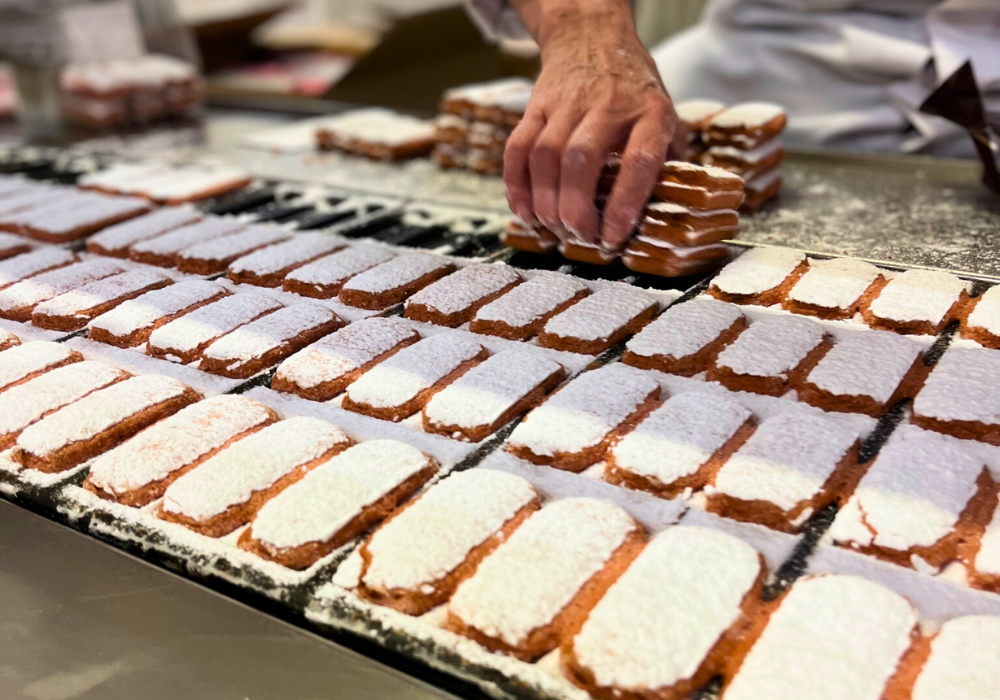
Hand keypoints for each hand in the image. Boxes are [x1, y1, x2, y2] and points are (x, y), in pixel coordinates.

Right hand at [504, 1, 684, 249]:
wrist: (592, 38)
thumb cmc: (634, 92)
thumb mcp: (663, 117)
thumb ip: (666, 162)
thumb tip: (663, 218)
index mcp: (649, 112)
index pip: (639, 160)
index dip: (625, 204)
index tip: (613, 236)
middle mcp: (608, 104)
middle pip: (581, 160)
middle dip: (575, 209)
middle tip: (581, 237)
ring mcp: (566, 103)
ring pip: (545, 157)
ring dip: (546, 203)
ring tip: (556, 228)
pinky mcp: (535, 106)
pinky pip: (517, 149)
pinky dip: (516, 186)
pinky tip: (525, 212)